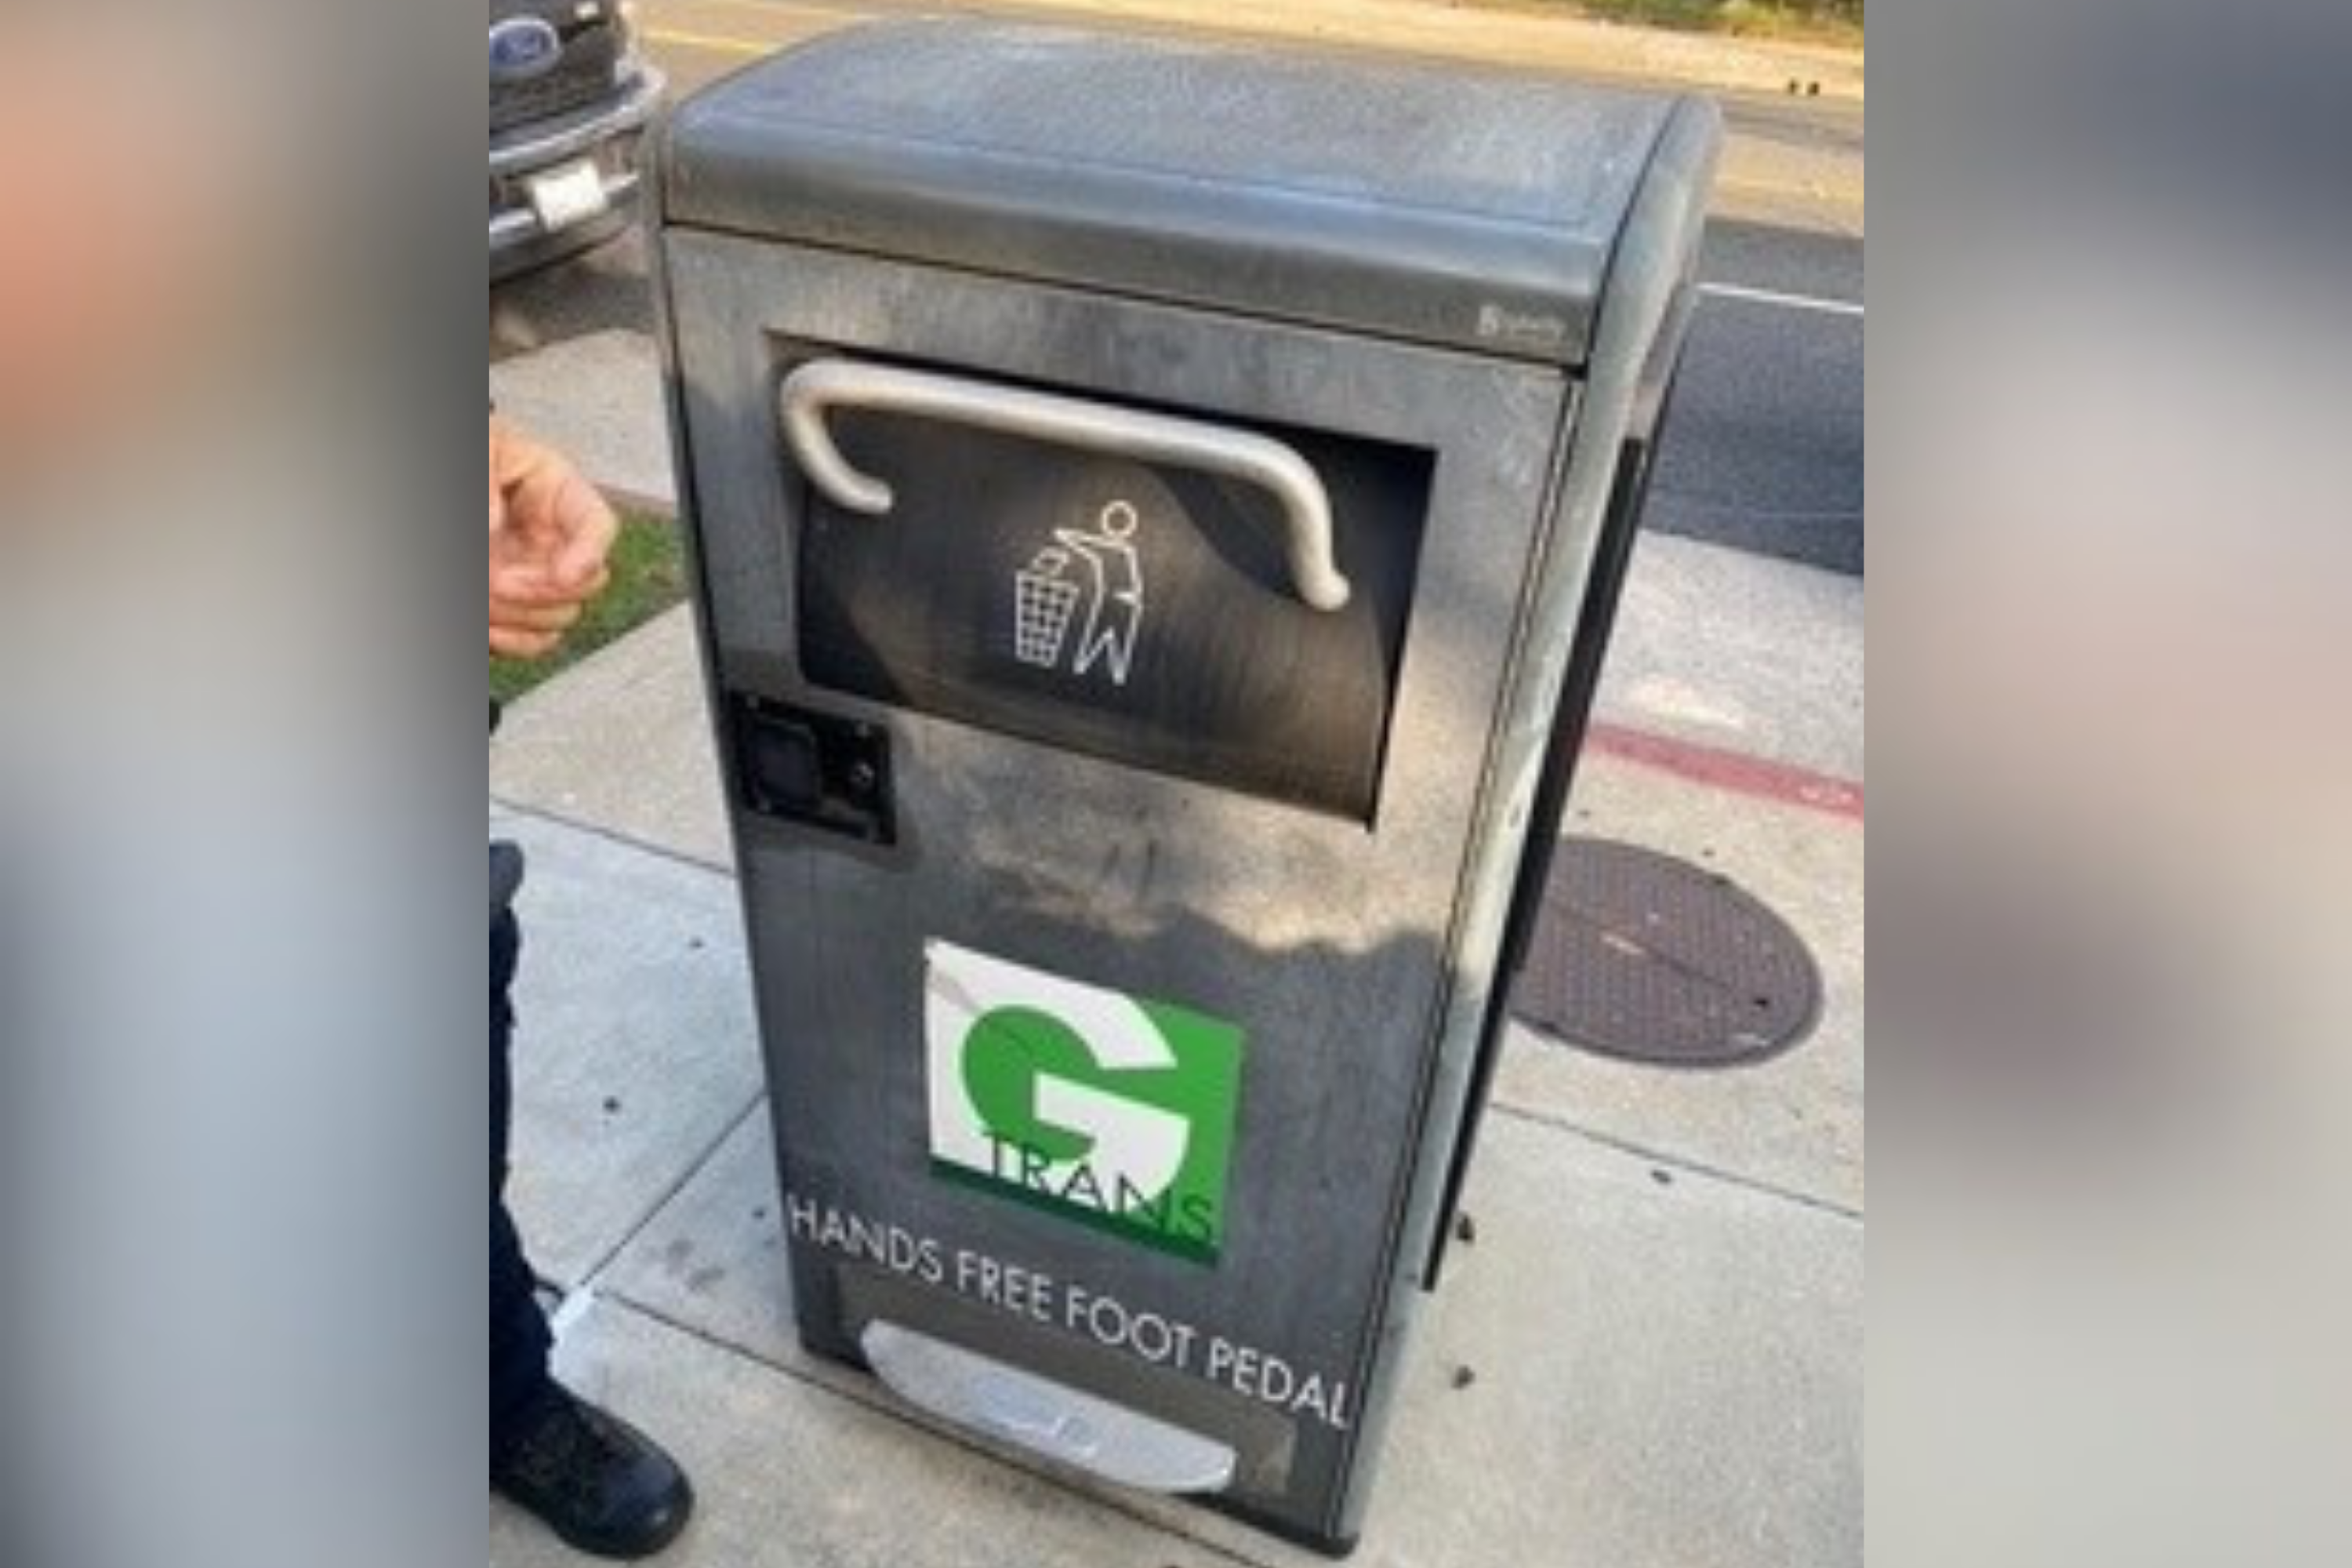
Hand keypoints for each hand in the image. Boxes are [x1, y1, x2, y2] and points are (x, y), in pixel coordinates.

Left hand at [489, 415, 617, 659]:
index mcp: (558, 492)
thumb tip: (492, 525)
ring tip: (483, 599)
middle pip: (586, 583)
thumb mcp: (485, 447)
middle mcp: (555, 538)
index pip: (598, 525)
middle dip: (543, 591)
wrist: (438, 470)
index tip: (565, 574)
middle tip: (498, 581)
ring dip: (521, 616)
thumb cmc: (481, 451)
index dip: (590, 553)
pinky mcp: (516, 602)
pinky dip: (512, 641)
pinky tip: (488, 628)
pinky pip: (532, 638)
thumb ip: (487, 482)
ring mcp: (537, 573)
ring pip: (559, 616)